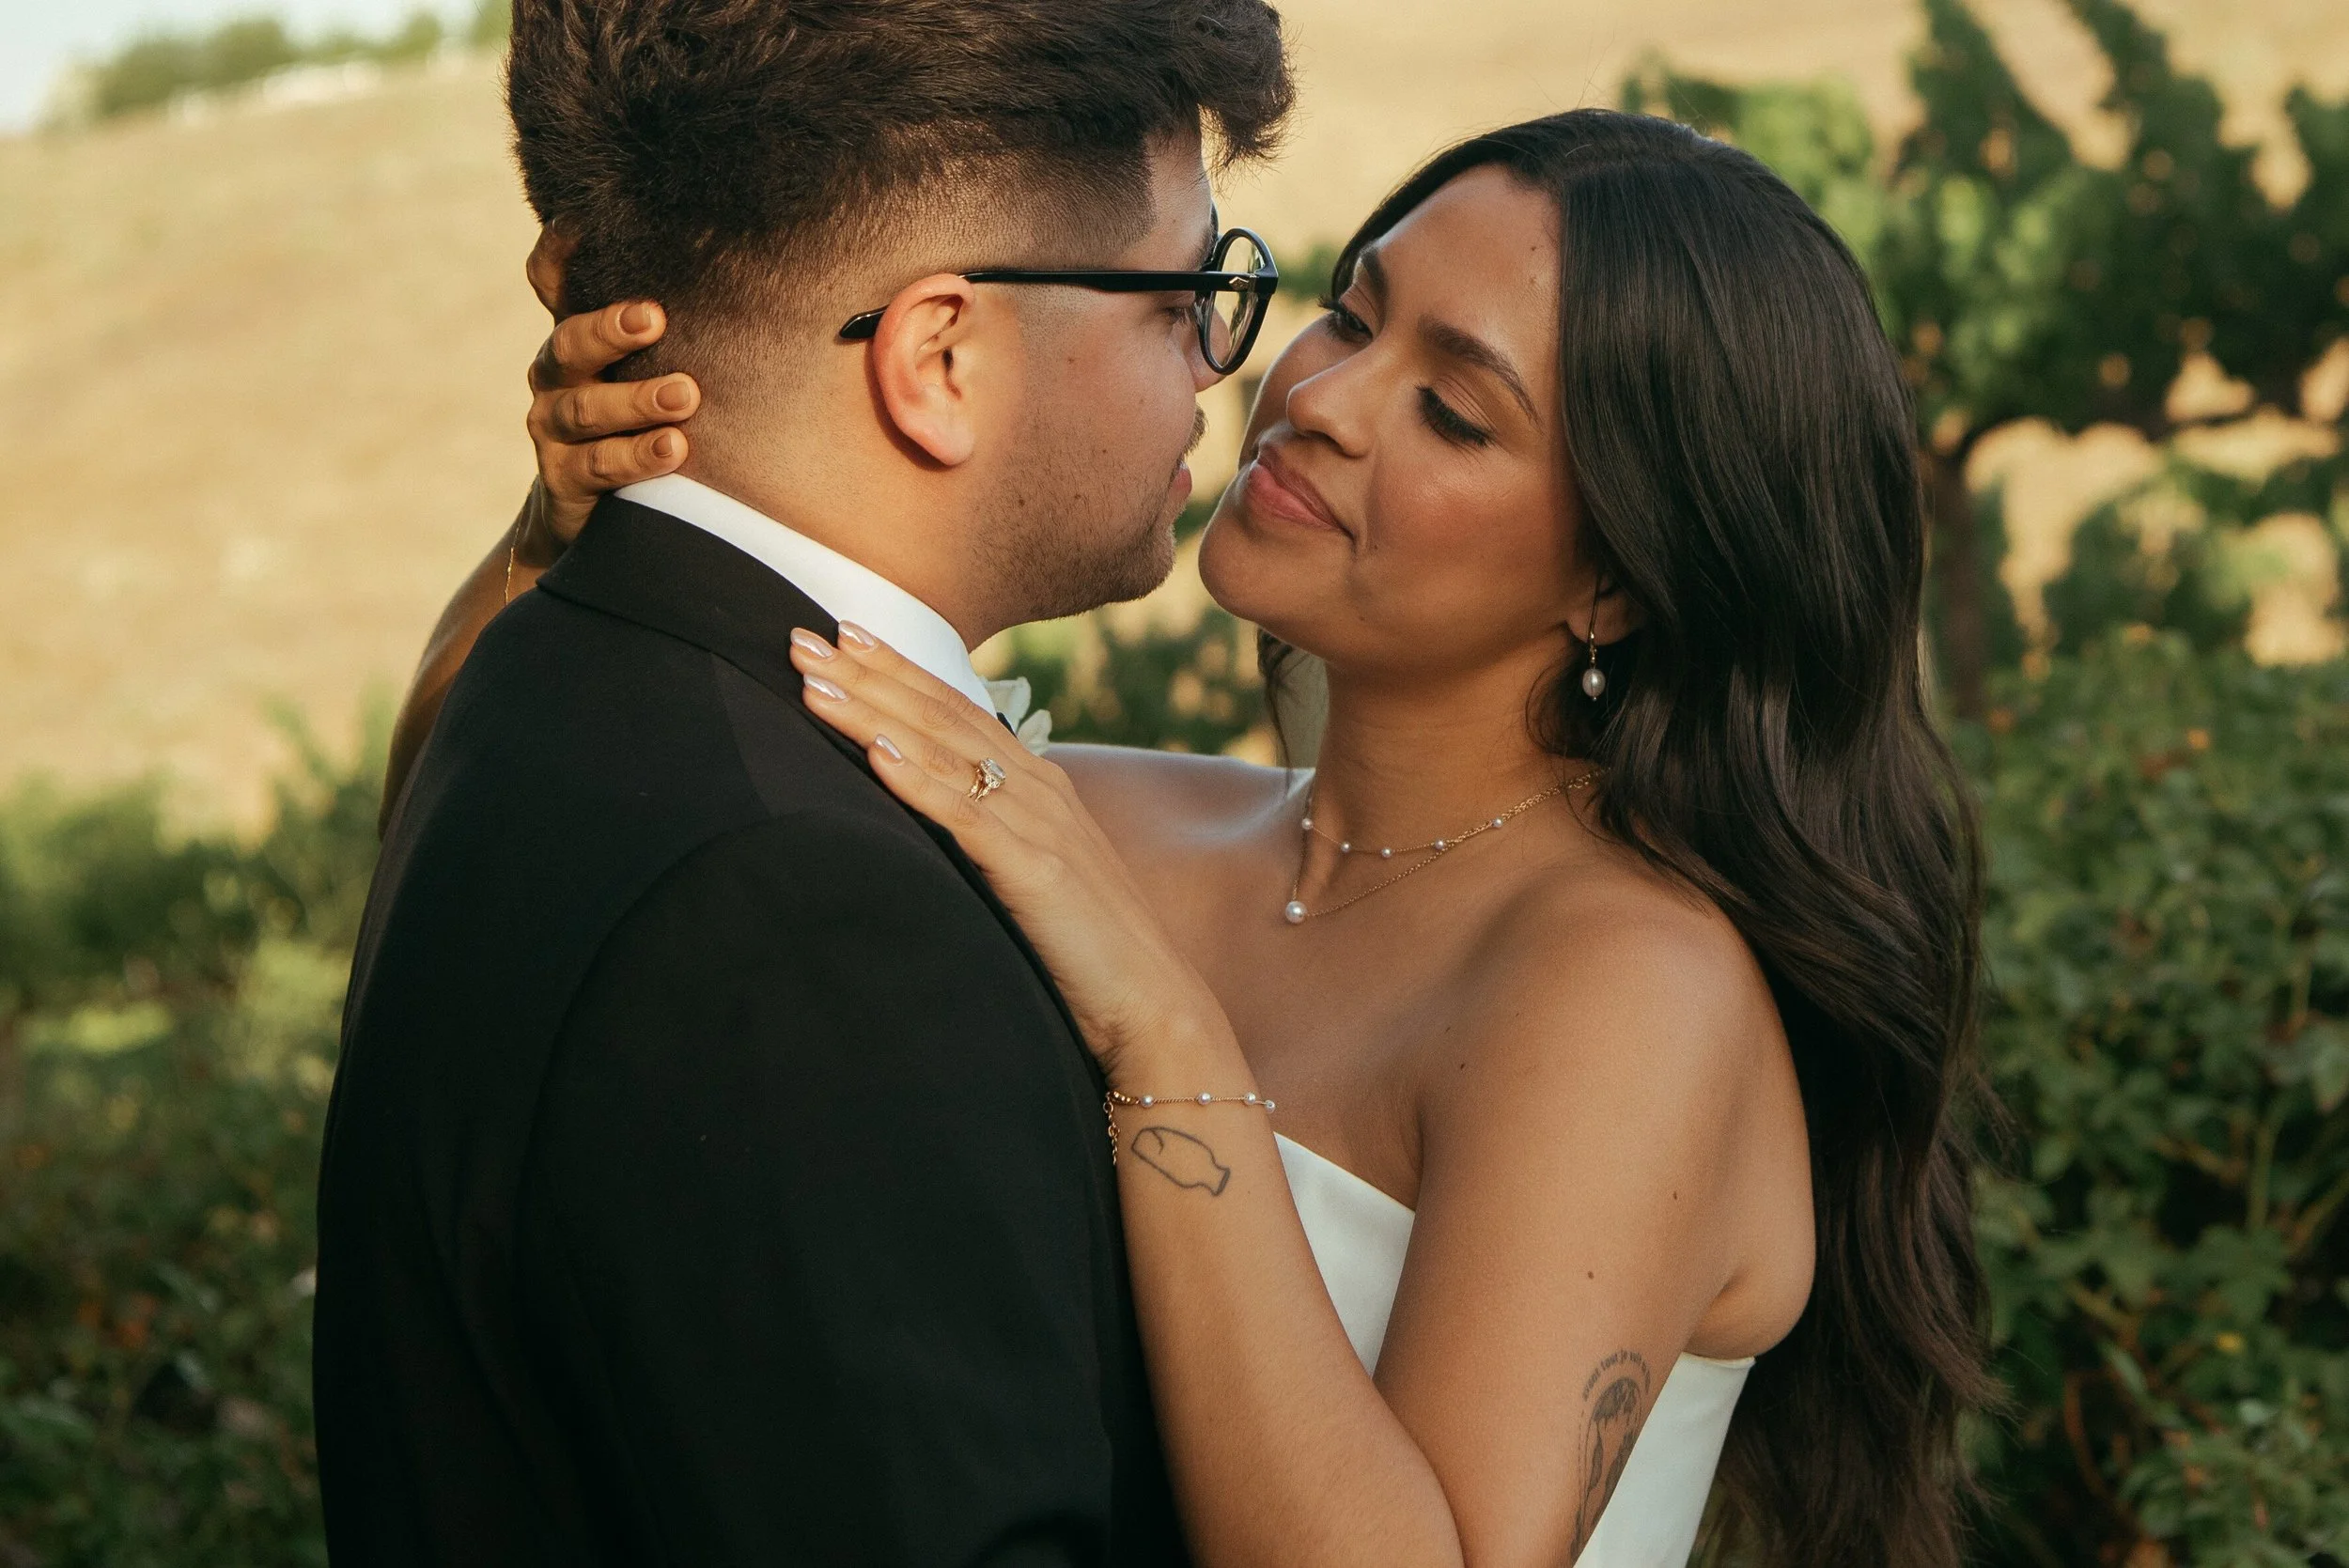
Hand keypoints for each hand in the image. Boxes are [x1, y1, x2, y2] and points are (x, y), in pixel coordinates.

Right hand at [521, 225, 702, 545]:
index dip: (557, 251)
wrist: (591, 511)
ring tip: (686, 395)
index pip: (551, 280)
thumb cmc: (637, 419)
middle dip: (610, 329)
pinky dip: (637, 456)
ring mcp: (554, 427)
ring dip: (636, 400)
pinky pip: (598, 465)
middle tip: (655, 318)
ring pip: (586, 408)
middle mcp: (557, 374)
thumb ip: (681, 327)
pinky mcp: (563, 478)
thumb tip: (766, 273)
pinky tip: (674, 449)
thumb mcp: (648, 366)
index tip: (580, 224)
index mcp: (578, 334)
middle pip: (569, 341)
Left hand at [786, 626, 1239, 1082]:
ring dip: (874, 712)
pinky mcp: (1035, 868)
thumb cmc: (1086, 948)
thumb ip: (989, 833)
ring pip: (943, 751)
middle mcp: (1038, 787)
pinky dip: (919, 780)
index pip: (954, 708)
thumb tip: (931, 814)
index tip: (838, 634)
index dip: (896, 668)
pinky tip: (877, 752)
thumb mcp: (1029, 872)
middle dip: (868, 673)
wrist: (1151, 1003)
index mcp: (1037, 782)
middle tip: (800, 639)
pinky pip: (965, 814)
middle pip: (940, 714)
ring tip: (814, 683)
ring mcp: (1038, 823)